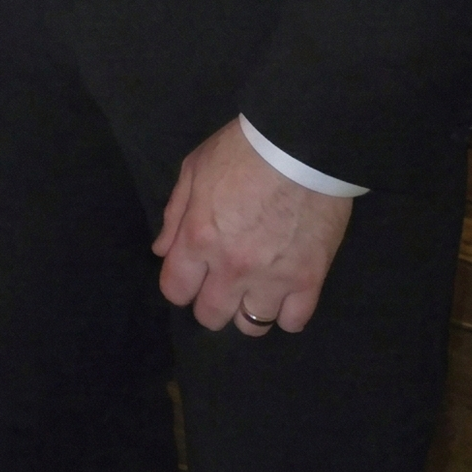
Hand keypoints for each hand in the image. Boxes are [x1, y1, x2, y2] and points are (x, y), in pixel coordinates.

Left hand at [152, 117, 350, 334]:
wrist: (300, 145)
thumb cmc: (242, 150)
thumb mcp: (194, 170)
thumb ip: (175, 214)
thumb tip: (162, 251)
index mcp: (198, 238)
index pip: (175, 291)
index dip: (180, 285)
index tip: (190, 274)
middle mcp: (232, 267)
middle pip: (211, 316)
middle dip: (210, 302)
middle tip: (221, 282)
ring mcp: (272, 278)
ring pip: (252, 326)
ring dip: (248, 310)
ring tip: (253, 289)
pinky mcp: (309, 280)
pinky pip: (294, 322)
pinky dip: (287, 312)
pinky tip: (283, 292)